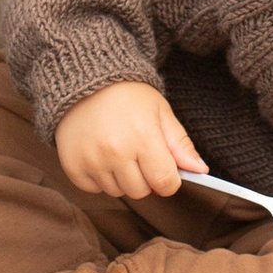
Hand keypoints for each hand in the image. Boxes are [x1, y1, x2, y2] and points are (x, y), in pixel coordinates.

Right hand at [55, 79, 201, 203]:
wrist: (85, 80)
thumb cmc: (127, 94)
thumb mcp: (160, 112)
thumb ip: (180, 144)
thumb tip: (200, 170)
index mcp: (143, 137)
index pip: (165, 183)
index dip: (169, 181)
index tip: (165, 170)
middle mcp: (115, 152)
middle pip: (141, 192)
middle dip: (146, 179)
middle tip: (139, 154)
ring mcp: (91, 161)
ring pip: (117, 192)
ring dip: (122, 179)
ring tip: (118, 151)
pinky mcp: (72, 166)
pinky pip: (93, 190)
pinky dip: (99, 178)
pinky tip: (100, 155)